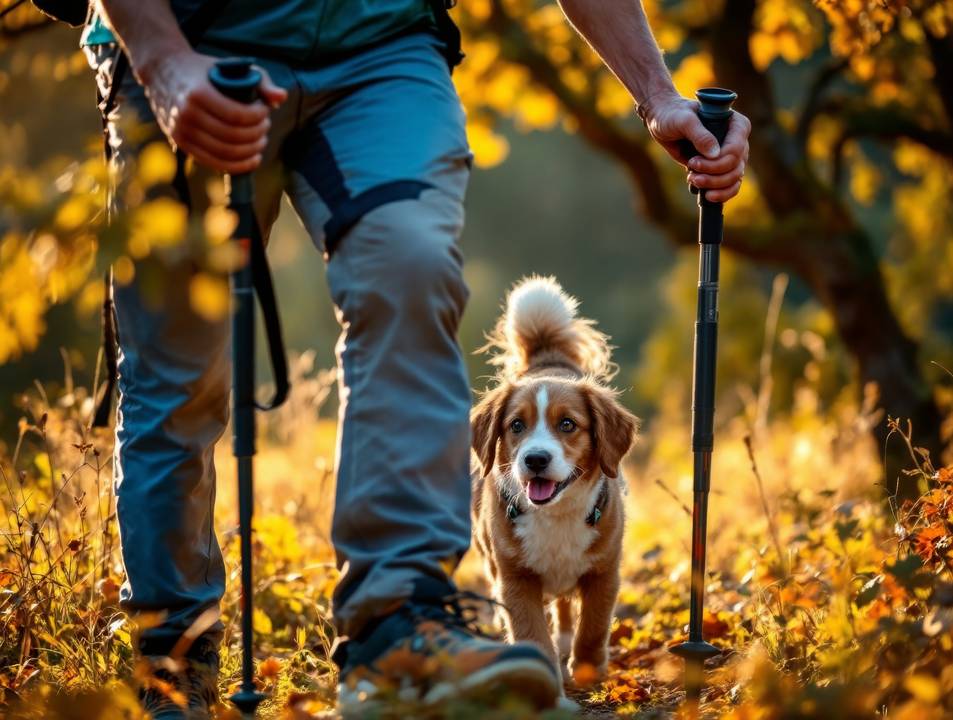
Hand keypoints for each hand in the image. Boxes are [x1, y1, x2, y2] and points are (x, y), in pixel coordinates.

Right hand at [137, 49, 286, 173]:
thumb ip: (260, 80)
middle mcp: (186, 114)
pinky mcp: (181, 144)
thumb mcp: (230, 66)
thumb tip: (282, 98)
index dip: (258, 118)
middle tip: (266, 128)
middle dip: (257, 135)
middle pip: (233, 137)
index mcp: (198, 93)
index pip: (237, 116)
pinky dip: (236, 165)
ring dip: (250, 152)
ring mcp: (181, 132)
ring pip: (224, 153)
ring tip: (261, 142)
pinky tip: (252, 160)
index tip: (265, 111)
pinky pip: (213, 162)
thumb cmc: (203, 70)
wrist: (162, 70)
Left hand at [642, 92, 750, 202]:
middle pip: (736, 167)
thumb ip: (699, 135)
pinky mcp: (719, 168)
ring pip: (734, 179)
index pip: (736, 149)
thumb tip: (715, 154)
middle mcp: (737, 141)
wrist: (664, 121)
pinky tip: (704, 194)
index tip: (694, 162)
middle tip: (692, 174)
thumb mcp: (684, 121)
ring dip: (715, 186)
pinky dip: (720, 194)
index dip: (718, 162)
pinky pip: (729, 186)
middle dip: (714, 176)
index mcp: (735, 124)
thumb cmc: (674, 115)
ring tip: (693, 181)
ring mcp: (729, 156)